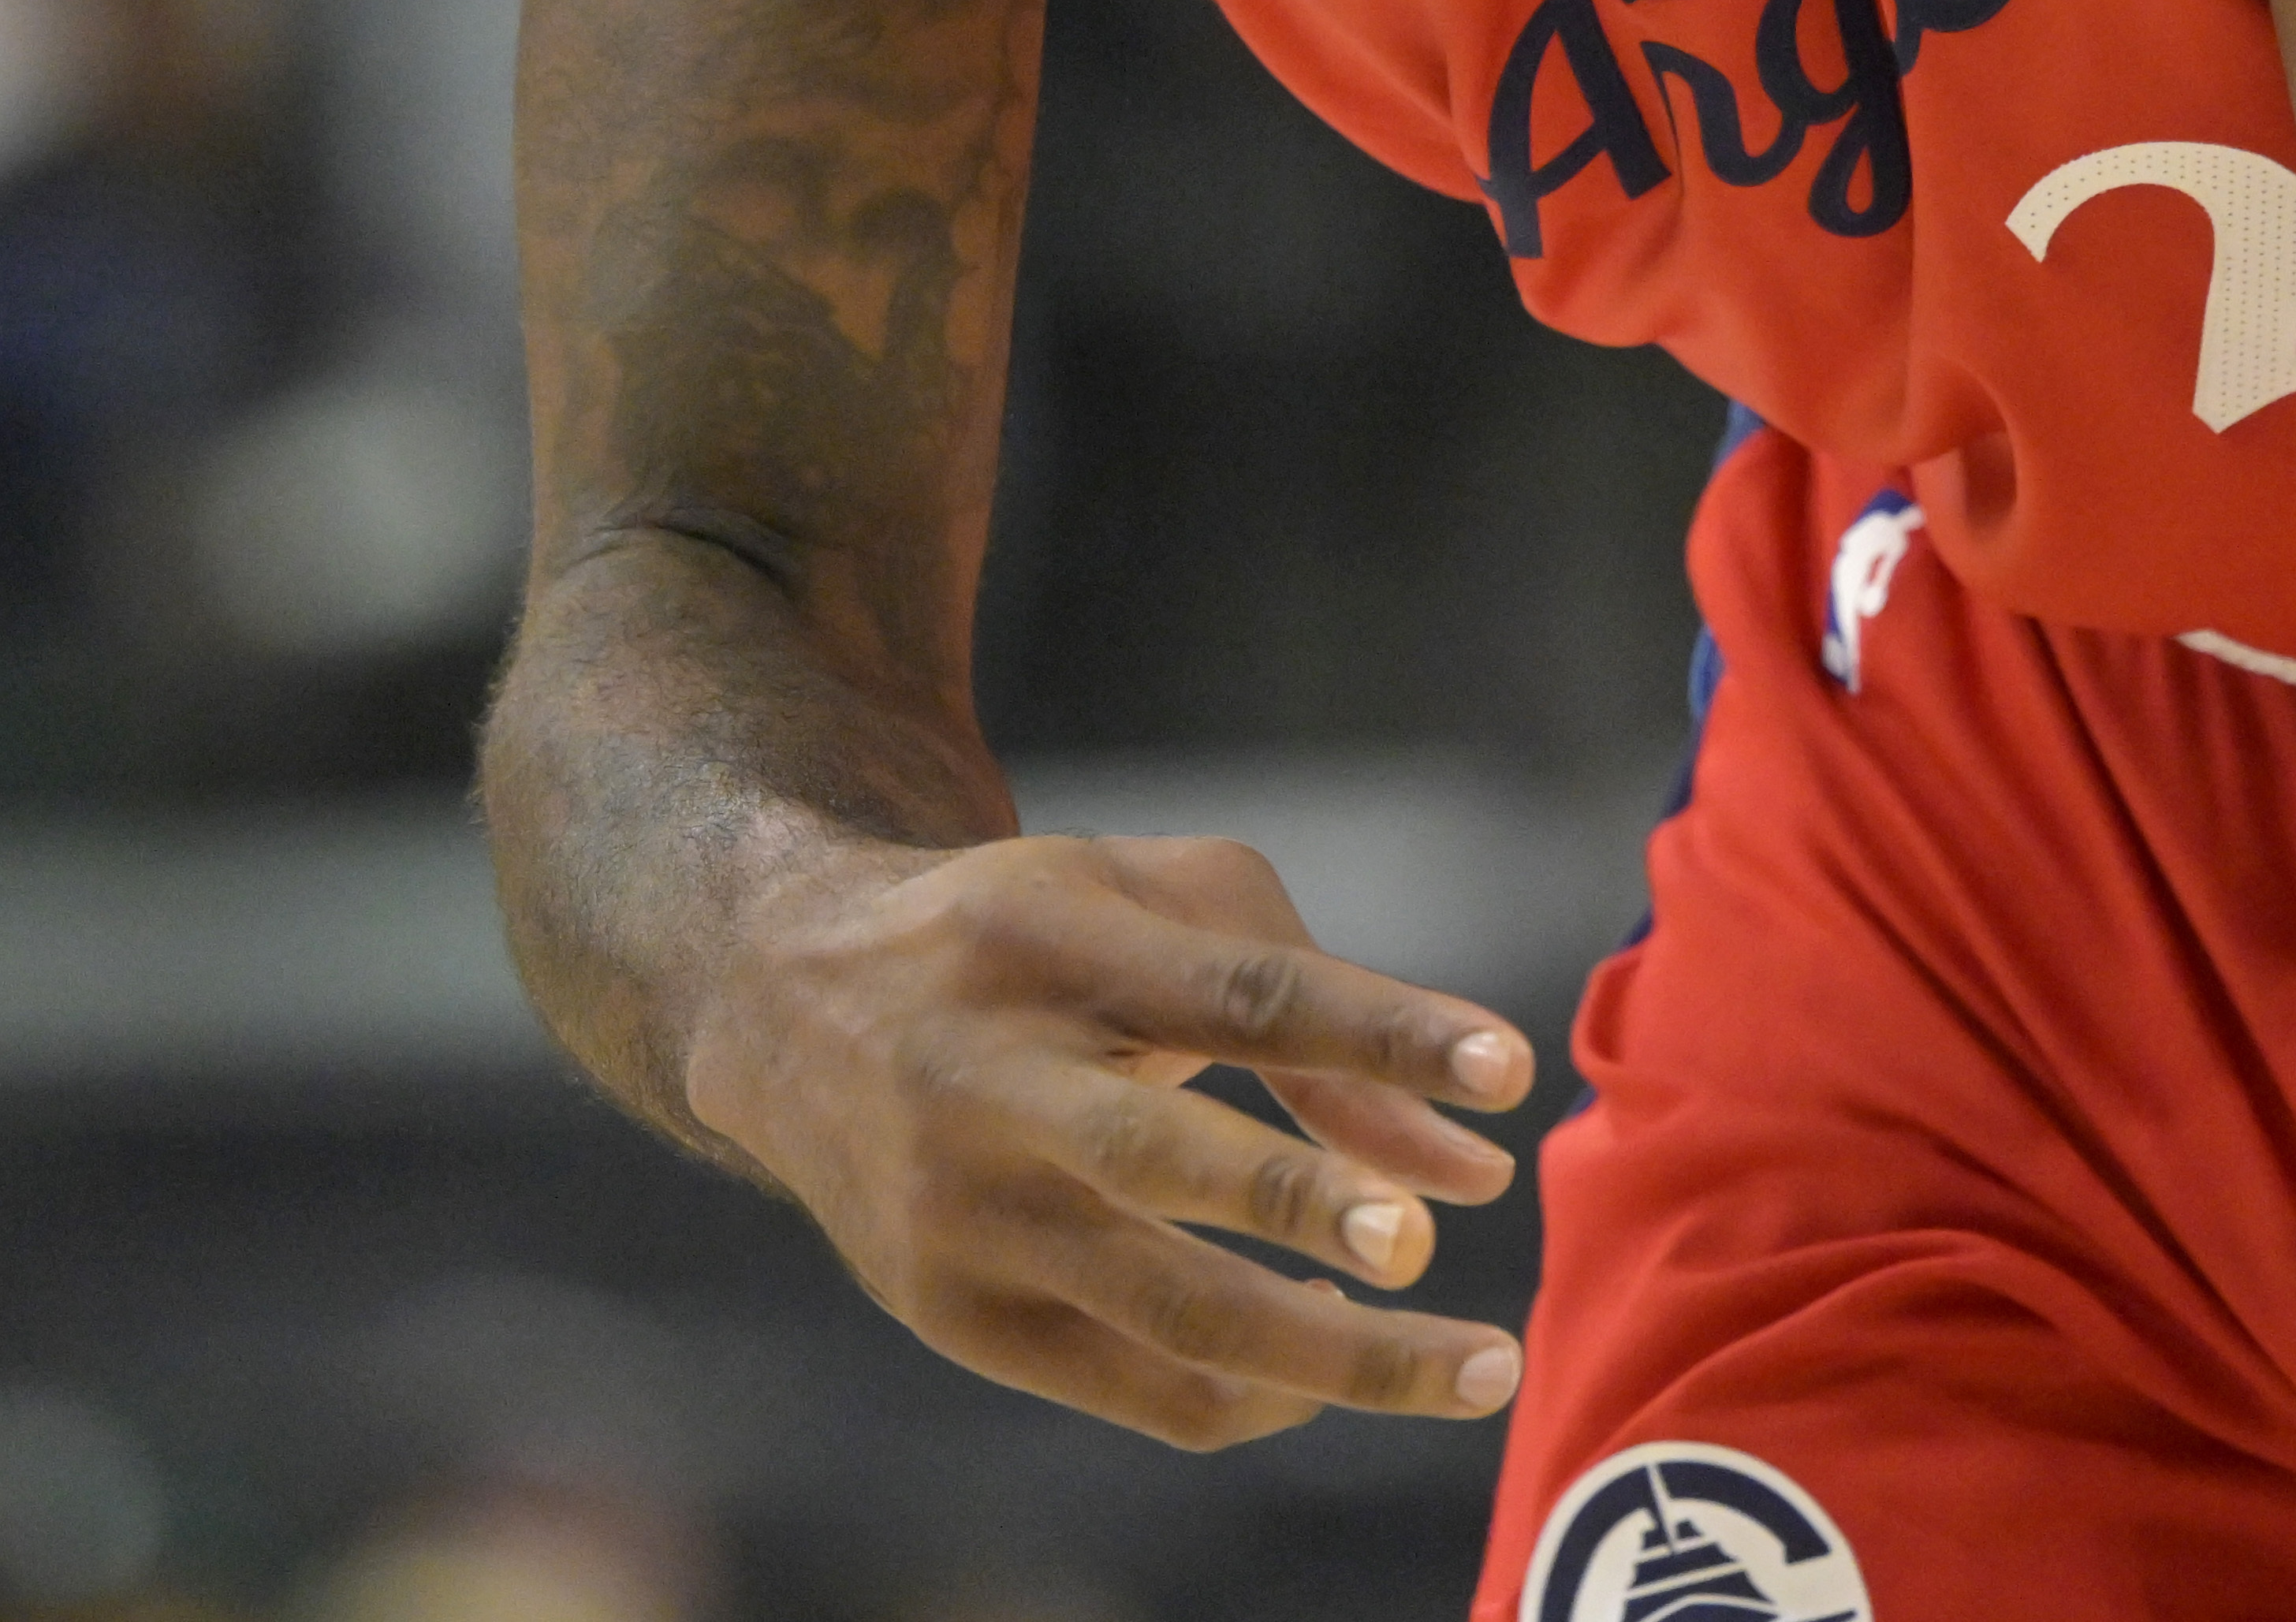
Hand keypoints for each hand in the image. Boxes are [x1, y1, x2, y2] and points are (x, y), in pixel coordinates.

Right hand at [688, 827, 1539, 1448]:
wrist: (788, 1004)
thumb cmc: (1036, 935)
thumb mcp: (1157, 903)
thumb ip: (1326, 1007)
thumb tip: (1468, 1172)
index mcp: (1051, 942)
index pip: (1237, 993)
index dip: (1377, 1032)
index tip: (1507, 1069)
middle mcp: (992, 1079)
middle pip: (1162, 1160)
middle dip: (1303, 1205)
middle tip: (1425, 1245)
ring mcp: (966, 1213)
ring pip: (1169, 1315)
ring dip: (1338, 1358)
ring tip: (1482, 1367)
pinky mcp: (958, 1317)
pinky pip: (1145, 1389)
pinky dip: (1269, 1394)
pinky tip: (1342, 1371)